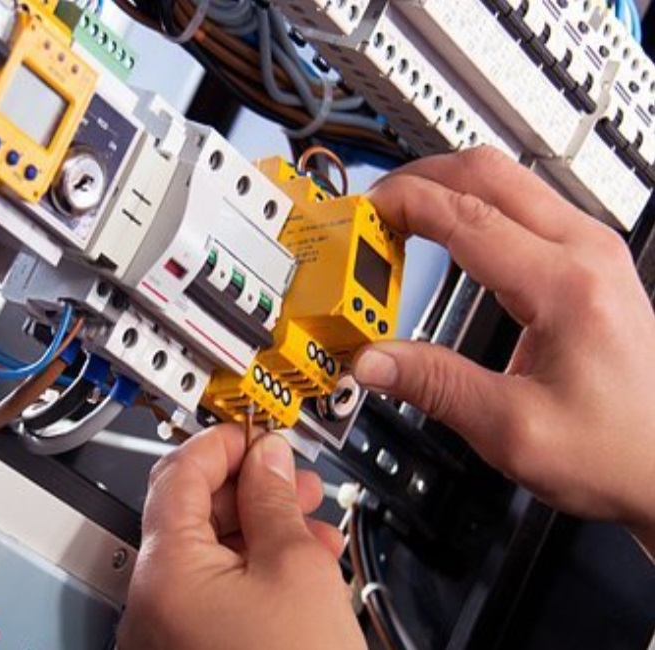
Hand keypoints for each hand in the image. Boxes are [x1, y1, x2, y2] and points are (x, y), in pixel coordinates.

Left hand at [118, 425, 364, 649]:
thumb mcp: (295, 568)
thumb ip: (273, 499)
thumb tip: (266, 457)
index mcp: (163, 572)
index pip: (177, 474)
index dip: (222, 442)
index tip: (254, 432)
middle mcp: (151, 603)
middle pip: (190, 513)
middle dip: (248, 488)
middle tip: (291, 476)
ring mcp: (168, 634)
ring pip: (209, 555)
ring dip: (259, 529)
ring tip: (310, 523)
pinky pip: (215, 595)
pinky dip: (254, 572)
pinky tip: (301, 568)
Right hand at [358, 146, 654, 556]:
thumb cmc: (616, 451)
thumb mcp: (513, 430)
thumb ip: (434, 386)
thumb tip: (371, 358)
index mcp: (566, 288)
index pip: (465, 215)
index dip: (402, 205)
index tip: (360, 214)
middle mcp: (586, 253)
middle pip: (488, 173)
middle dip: (418, 180)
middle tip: (371, 210)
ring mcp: (591, 251)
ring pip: (506, 180)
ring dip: (444, 188)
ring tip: (397, 221)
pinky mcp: (588, 262)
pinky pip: (521, 206)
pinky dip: (470, 206)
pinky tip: (443, 233)